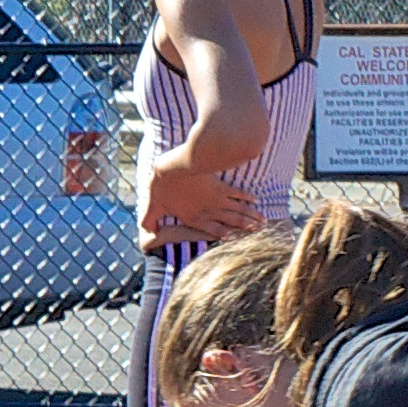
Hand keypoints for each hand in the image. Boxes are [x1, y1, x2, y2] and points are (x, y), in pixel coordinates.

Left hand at [139, 165, 261, 250]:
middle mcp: (208, 211)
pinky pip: (237, 193)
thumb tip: (144, 234)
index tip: (236, 239)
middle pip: (231, 222)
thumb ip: (150, 220)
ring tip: (263, 222)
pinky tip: (255, 200)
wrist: (174, 167)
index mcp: (193, 217)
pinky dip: (247, 197)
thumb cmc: (161, 185)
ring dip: (251, 216)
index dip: (225, 235)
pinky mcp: (219, 185)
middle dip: (245, 227)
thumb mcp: (153, 205)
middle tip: (260, 232)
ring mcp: (216, 199)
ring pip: (238, 210)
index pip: (213, 230)